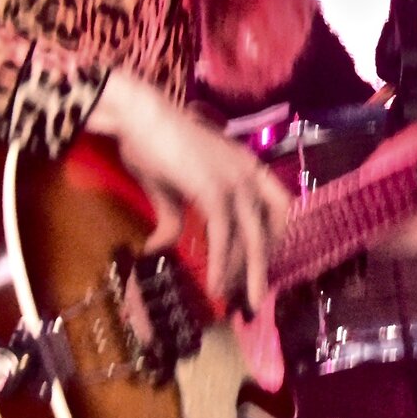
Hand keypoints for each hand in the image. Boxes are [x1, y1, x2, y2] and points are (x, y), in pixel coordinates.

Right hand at [89, 71, 291, 314]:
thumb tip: (163, 246)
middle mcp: (248, 173)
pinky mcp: (214, 191)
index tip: (261, 262)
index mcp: (245, 165)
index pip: (279, 206)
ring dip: (245, 273)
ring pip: (251, 238)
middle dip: (264, 264)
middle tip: (255, 294)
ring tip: (236, 300)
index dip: (275, 236)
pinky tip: (215, 284)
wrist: (138, 117)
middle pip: (272, 227)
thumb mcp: (168, 187)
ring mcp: (234, 181)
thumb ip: (174, 217)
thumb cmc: (151, 143)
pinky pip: (224, 238)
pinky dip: (221, 264)